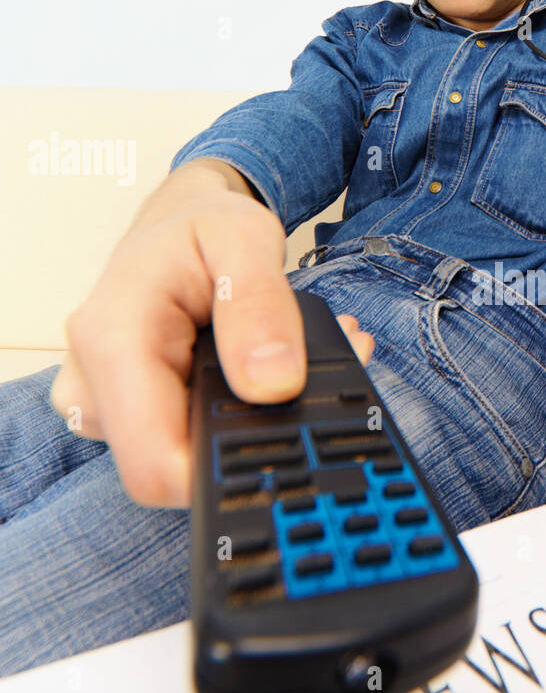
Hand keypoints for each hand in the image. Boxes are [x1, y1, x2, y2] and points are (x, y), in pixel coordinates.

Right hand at [49, 184, 373, 510]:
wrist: (175, 222)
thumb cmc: (202, 227)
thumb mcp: (245, 240)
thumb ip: (261, 307)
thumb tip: (274, 383)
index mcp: (113, 341)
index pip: (158, 466)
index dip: (222, 470)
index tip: (286, 435)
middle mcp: (93, 383)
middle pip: (177, 469)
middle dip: (248, 435)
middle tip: (304, 377)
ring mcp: (104, 405)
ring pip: (186, 457)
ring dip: (244, 420)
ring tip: (281, 361)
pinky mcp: (124, 414)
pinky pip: (183, 441)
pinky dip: (230, 415)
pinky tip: (257, 373)